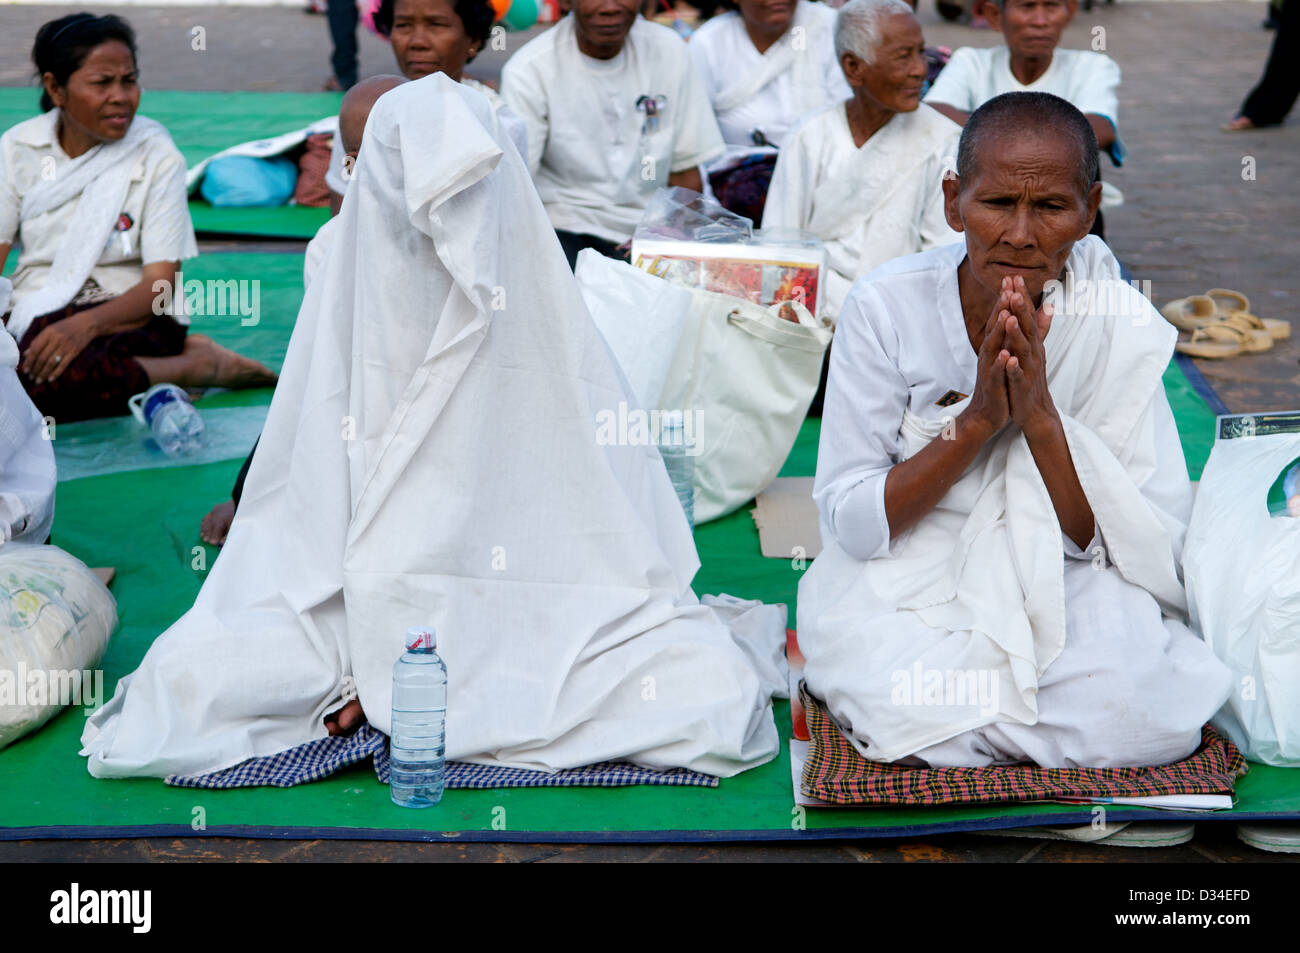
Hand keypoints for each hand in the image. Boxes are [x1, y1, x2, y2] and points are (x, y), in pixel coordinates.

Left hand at [22, 313, 97, 384]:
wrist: (86, 324)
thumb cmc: (65, 327)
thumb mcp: (50, 330)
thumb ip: (38, 341)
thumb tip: (27, 354)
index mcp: (48, 332)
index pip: (35, 349)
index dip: (29, 360)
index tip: (25, 369)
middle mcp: (56, 339)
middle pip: (42, 357)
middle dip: (35, 369)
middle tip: (30, 377)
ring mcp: (66, 346)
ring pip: (51, 362)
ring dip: (43, 373)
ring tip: (38, 380)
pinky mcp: (75, 351)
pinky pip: (63, 364)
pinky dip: (56, 373)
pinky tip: (50, 379)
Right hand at [961, 282, 1012, 436]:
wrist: (987, 413)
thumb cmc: (1000, 382)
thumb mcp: (1008, 355)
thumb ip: (1014, 336)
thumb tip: (1020, 315)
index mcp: (995, 345)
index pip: (1000, 318)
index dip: (1005, 299)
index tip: (1012, 278)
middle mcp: (989, 353)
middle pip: (994, 326)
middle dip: (1001, 307)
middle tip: (1007, 287)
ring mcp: (989, 367)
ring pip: (993, 346)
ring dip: (999, 330)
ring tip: (1006, 314)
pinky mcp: (992, 384)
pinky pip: (995, 372)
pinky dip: (1000, 363)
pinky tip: (1006, 355)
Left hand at [1001, 275, 1057, 439]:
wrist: (1034, 410)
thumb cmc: (1030, 377)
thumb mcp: (1036, 349)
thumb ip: (1040, 327)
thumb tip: (1048, 305)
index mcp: (1032, 344)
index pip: (1027, 317)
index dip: (1021, 298)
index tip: (1014, 277)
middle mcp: (1032, 353)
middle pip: (1027, 328)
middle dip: (1020, 308)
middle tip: (1014, 288)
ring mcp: (1028, 369)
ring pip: (1022, 349)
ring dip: (1016, 333)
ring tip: (1009, 317)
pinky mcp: (1021, 386)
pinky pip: (1016, 375)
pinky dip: (1012, 367)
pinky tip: (1007, 359)